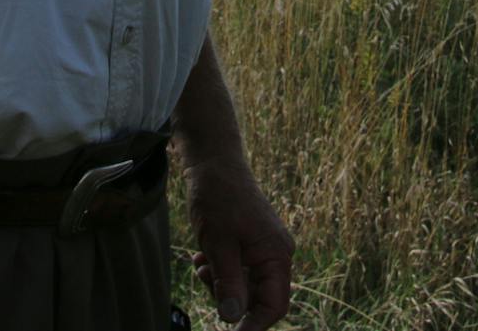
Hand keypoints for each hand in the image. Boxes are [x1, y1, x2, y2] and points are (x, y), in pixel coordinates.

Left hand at [185, 157, 292, 329]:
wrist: (213, 163)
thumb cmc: (219, 198)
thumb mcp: (220, 245)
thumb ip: (229, 283)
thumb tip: (233, 319)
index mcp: (277, 254)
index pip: (274, 305)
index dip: (253, 325)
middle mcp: (276, 254)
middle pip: (256, 298)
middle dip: (227, 295)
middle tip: (203, 276)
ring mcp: (263, 249)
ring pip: (242, 285)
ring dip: (219, 281)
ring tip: (201, 262)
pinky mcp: (249, 244)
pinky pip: (237, 270)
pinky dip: (218, 269)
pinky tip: (203, 255)